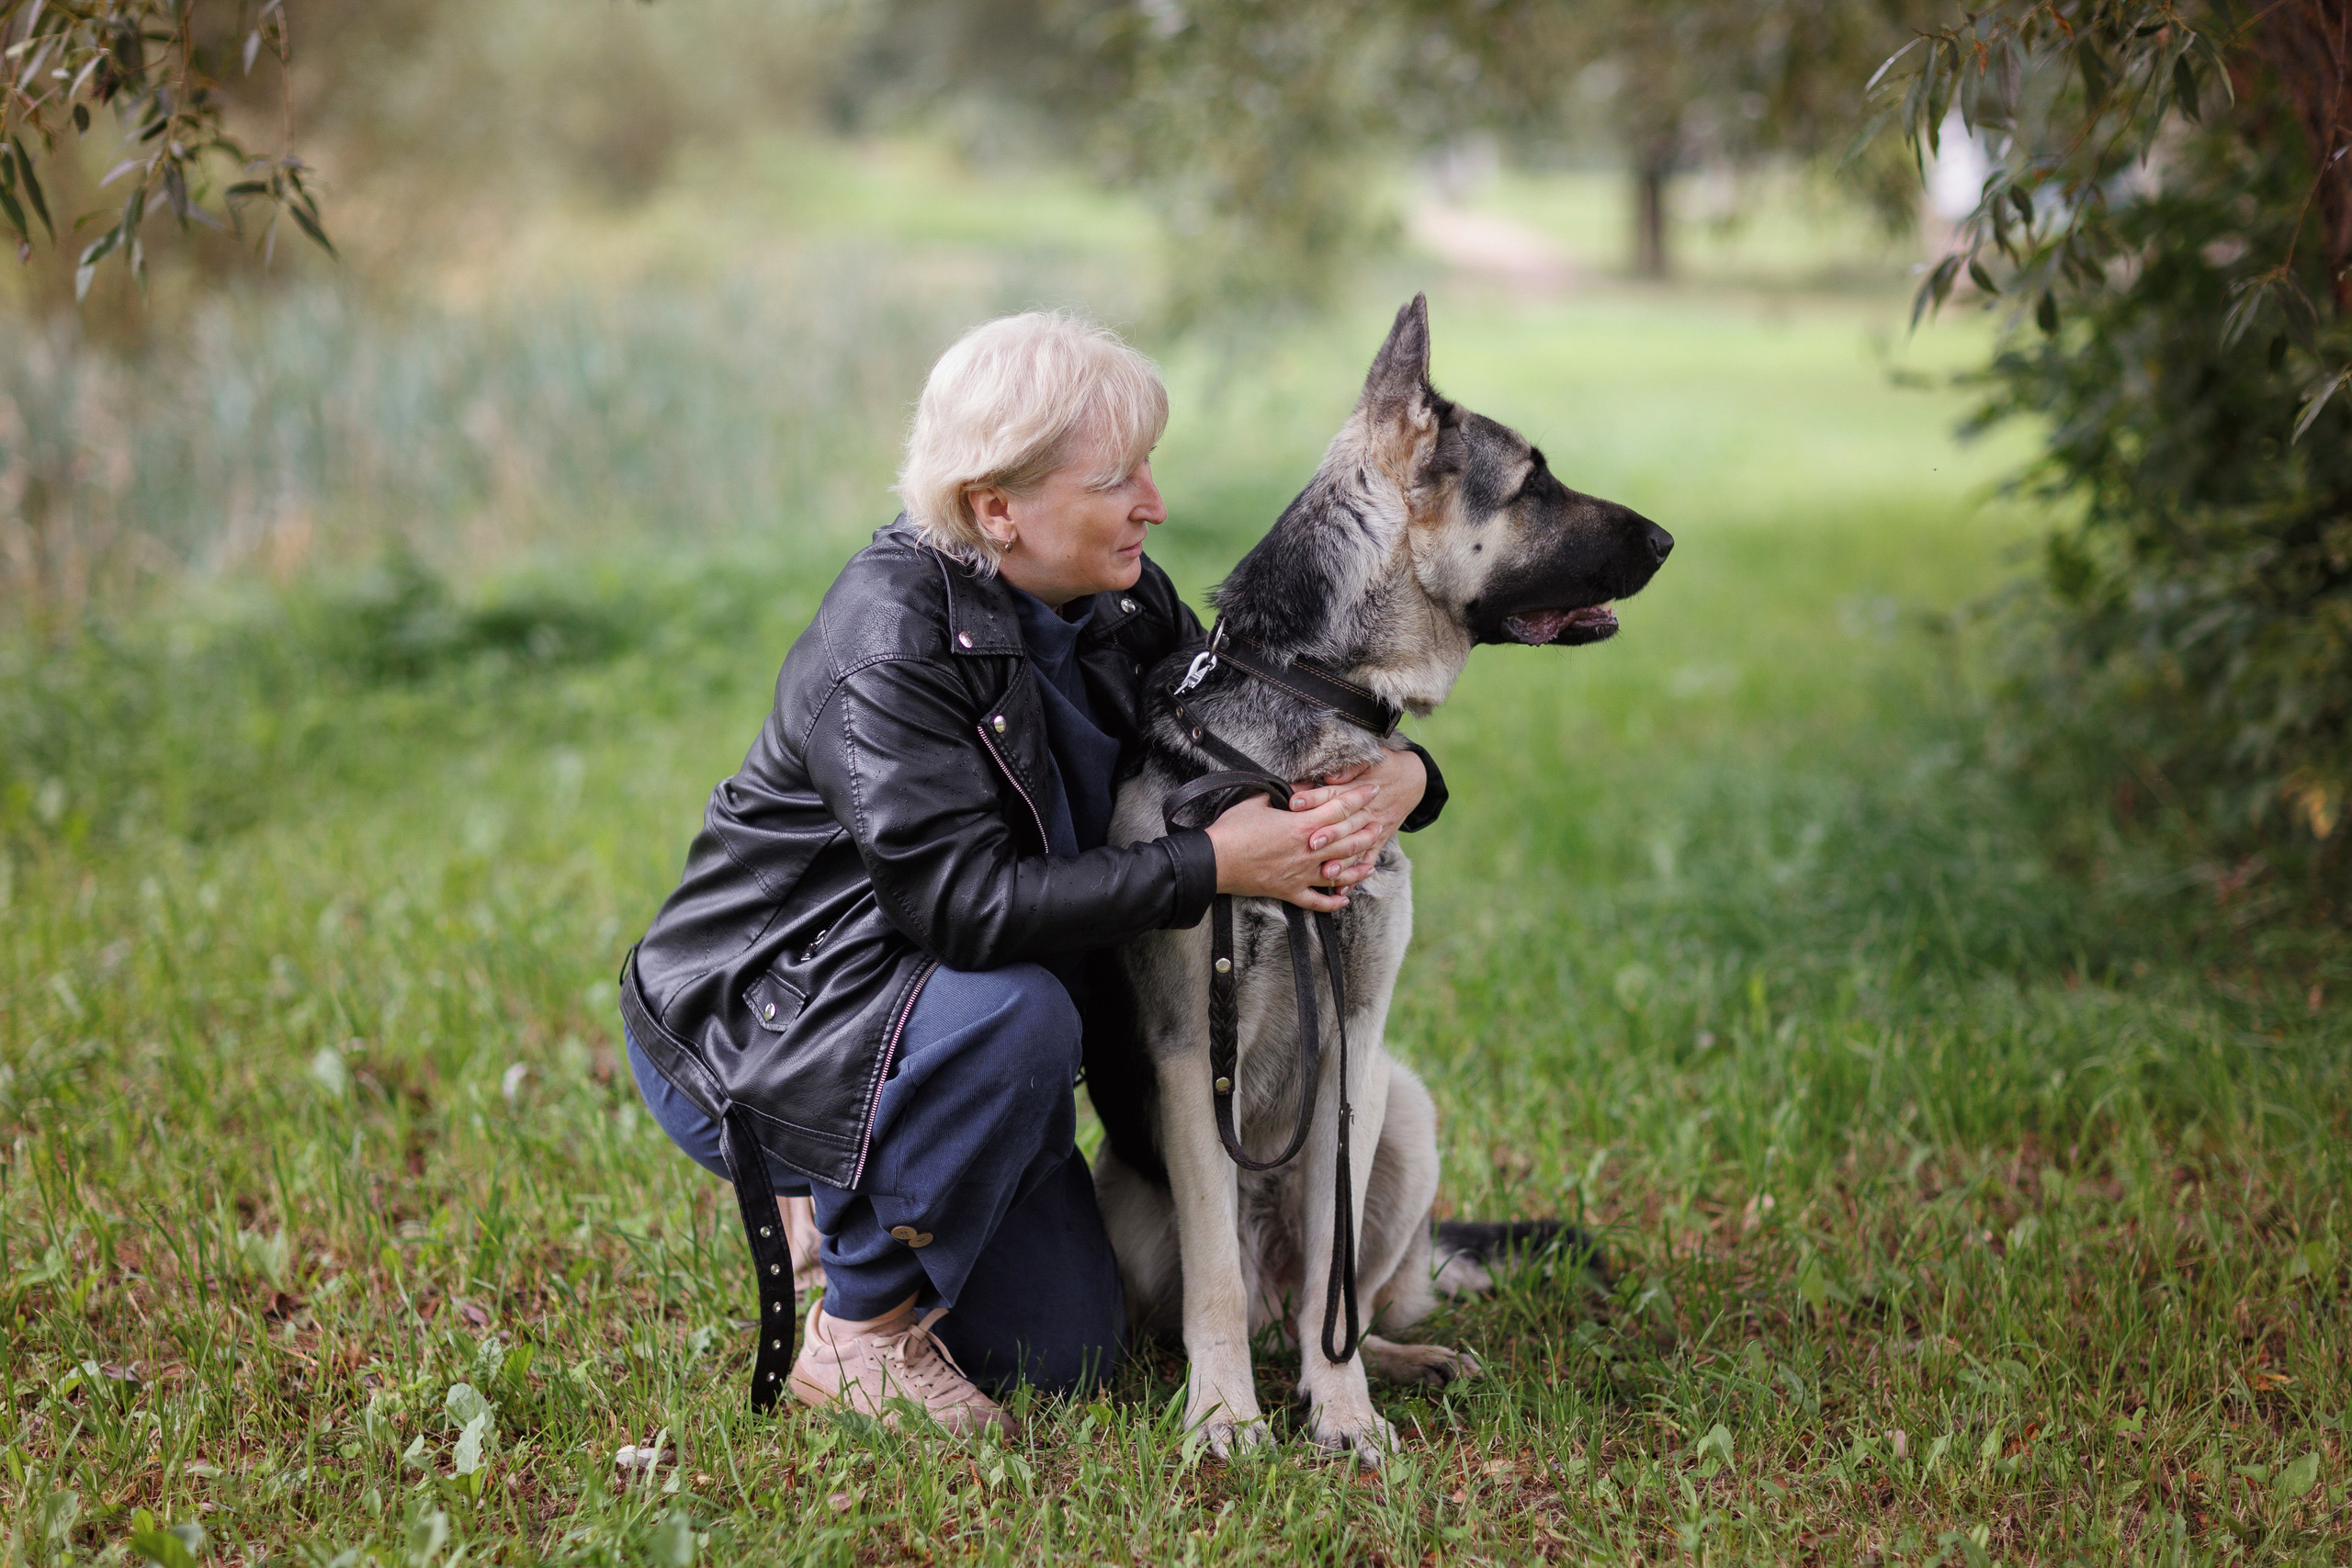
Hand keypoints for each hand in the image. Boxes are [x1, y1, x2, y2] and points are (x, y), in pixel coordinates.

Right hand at [1204, 783, 1381, 912]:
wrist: (1214, 861)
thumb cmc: (1233, 828)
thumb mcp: (1259, 800)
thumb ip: (1285, 793)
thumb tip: (1303, 787)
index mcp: (1302, 825)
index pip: (1341, 808)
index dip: (1360, 797)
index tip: (1373, 790)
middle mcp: (1308, 851)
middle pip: (1348, 840)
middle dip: (1367, 829)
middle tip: (1380, 822)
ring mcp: (1301, 874)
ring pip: (1340, 872)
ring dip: (1359, 866)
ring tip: (1372, 862)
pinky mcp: (1289, 892)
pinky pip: (1317, 900)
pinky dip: (1332, 902)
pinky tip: (1344, 900)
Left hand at [1286, 747, 1425, 881]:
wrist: (1412, 779)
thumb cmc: (1385, 765)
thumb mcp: (1371, 758)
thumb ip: (1350, 767)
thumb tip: (1331, 776)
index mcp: (1357, 789)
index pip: (1332, 795)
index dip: (1313, 798)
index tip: (1294, 803)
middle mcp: (1365, 812)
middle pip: (1344, 824)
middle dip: (1328, 834)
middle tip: (1311, 843)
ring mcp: (1373, 828)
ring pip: (1356, 847)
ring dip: (1342, 861)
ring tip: (1327, 873)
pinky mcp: (1378, 840)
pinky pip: (1367, 860)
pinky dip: (1357, 875)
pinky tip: (1344, 889)